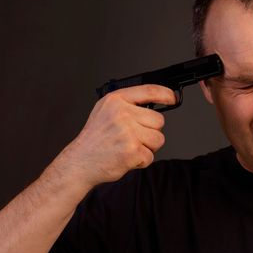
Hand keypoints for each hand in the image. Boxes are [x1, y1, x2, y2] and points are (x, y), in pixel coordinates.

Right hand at [53, 84, 175, 188]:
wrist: (80, 161)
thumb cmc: (95, 138)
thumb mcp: (105, 111)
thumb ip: (128, 104)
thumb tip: (155, 100)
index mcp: (116, 100)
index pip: (149, 91)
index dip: (165, 94)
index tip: (172, 98)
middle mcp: (122, 113)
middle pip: (158, 120)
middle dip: (150, 131)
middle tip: (132, 137)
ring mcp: (128, 132)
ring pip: (158, 139)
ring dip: (148, 147)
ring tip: (129, 147)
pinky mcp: (132, 150)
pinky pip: (151, 156)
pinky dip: (141, 160)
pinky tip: (126, 157)